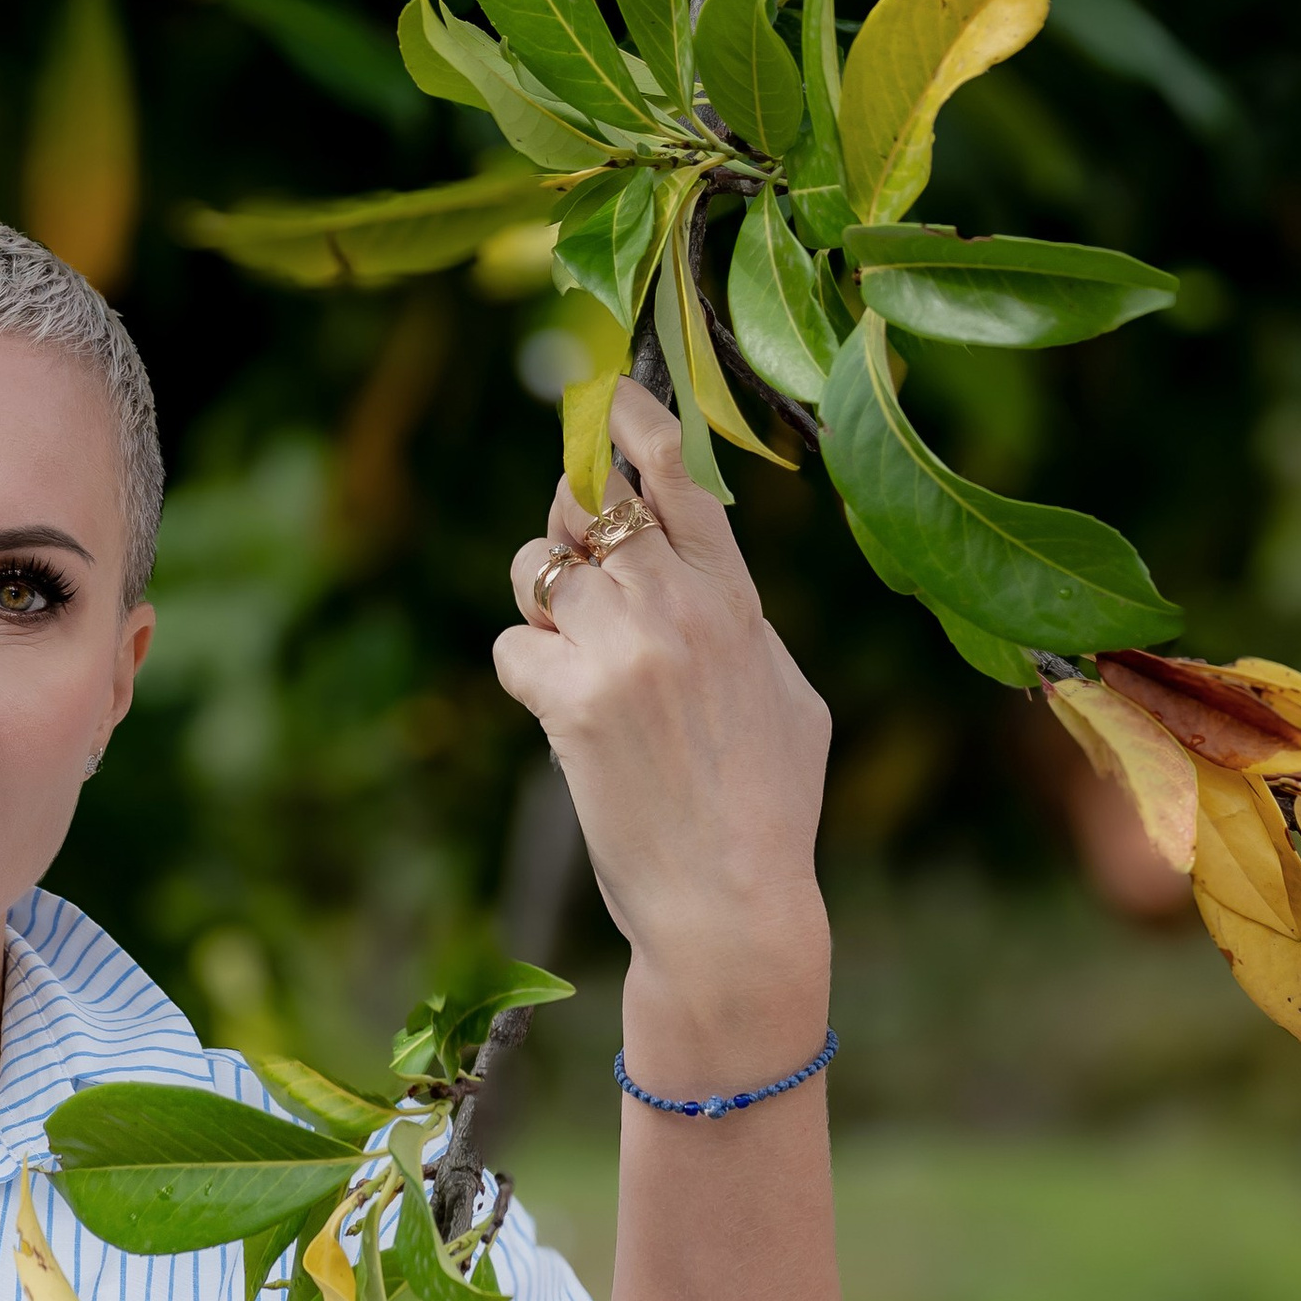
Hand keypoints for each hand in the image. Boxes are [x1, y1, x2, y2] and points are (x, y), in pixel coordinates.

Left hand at [495, 380, 830, 1071]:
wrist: (730, 903)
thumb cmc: (768, 809)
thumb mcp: (789, 697)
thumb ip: (743, 625)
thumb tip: (702, 581)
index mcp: (738, 603)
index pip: (677, 483)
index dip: (635, 428)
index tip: (607, 397)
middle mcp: (678, 610)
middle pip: (589, 509)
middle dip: (570, 525)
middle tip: (576, 565)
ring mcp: (621, 652)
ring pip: (539, 568)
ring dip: (541, 601)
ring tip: (572, 654)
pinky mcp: (568, 703)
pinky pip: (511, 645)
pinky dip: (524, 671)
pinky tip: (559, 712)